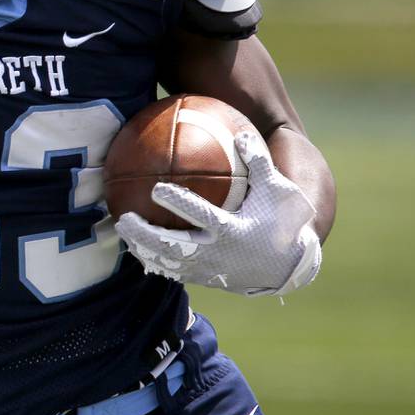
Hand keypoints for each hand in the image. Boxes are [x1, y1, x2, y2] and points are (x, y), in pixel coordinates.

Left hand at [116, 132, 322, 294]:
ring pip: (169, 264)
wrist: (290, 267)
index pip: (202, 216)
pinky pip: (175, 273)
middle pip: (173, 247)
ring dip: (143, 250)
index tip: (157, 188)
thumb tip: (241, 134)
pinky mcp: (206, 280)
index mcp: (233, 231)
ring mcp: (210, 271)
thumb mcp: (277, 191)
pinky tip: (138, 249)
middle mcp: (218, 254)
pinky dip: (155, 262)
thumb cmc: (283, 221)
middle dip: (146, 234)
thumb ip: (258, 162)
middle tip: (125, 218)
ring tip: (123, 233)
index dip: (179, 203)